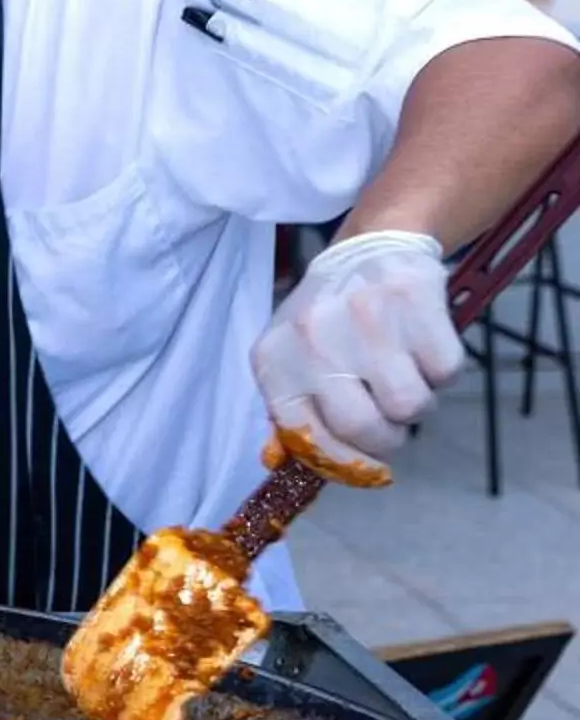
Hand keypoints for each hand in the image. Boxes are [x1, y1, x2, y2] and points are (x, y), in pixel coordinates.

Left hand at [251, 230, 462, 474]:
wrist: (372, 246)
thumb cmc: (331, 319)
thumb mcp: (294, 360)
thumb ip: (296, 415)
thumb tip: (296, 473)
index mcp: (274, 359)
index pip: (307, 438)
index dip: (343, 460)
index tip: (365, 462)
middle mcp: (313, 337)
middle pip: (365, 428)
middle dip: (387, 439)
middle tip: (391, 420)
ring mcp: (365, 317)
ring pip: (411, 406)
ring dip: (418, 404)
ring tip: (405, 374)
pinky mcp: (414, 300)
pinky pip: (446, 372)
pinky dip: (442, 371)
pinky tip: (422, 347)